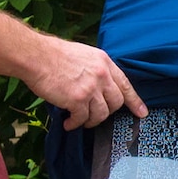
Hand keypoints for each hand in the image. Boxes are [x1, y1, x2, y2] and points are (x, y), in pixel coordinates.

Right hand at [27, 38, 145, 129]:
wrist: (36, 56)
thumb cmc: (54, 55)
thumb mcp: (84, 55)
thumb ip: (96, 69)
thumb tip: (100, 87)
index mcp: (104, 62)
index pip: (125, 84)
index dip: (134, 101)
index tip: (141, 113)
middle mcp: (102, 75)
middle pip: (116, 102)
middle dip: (107, 112)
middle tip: (95, 116)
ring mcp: (91, 87)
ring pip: (101, 114)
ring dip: (90, 121)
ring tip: (78, 120)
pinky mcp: (77, 99)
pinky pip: (82, 119)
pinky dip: (75, 124)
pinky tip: (68, 123)